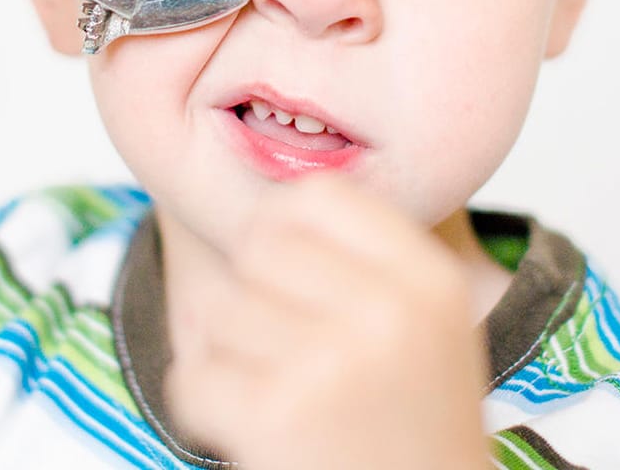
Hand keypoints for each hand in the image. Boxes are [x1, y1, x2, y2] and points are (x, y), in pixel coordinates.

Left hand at [166, 175, 492, 469]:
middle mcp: (388, 313)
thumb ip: (366, 256)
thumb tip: (267, 193)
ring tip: (280, 397)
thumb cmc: (408, 426)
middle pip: (257, 246)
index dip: (281, 224)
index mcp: (428, 281)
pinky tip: (250, 426)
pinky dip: (204, 406)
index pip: (318, 197)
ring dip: (227, 357)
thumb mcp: (425, 326)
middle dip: (251, 295)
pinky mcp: (276, 415)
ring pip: (218, 311)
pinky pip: (192, 376)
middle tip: (283, 350)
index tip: (282, 268)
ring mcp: (332, 363)